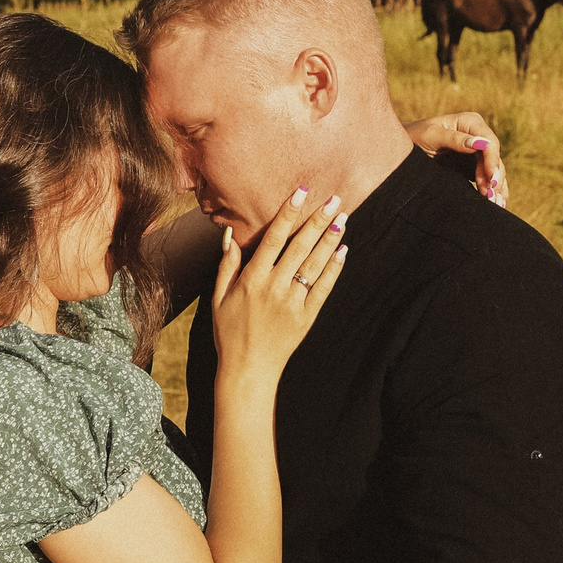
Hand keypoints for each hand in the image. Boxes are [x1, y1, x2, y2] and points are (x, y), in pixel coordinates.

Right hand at [212, 186, 347, 385]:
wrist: (249, 369)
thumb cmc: (230, 332)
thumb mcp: (219, 297)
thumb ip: (227, 265)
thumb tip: (228, 235)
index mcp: (252, 279)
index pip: (273, 238)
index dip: (289, 214)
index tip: (302, 193)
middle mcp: (274, 287)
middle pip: (299, 247)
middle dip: (317, 221)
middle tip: (334, 199)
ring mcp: (293, 302)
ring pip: (314, 264)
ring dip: (330, 240)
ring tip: (342, 219)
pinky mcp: (307, 316)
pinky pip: (323, 288)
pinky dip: (334, 269)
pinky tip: (343, 252)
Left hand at [405, 112, 507, 206]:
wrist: (402, 149)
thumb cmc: (414, 136)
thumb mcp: (431, 135)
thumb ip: (455, 139)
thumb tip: (481, 144)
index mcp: (470, 122)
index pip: (489, 143)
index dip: (493, 161)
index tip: (491, 179)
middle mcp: (477, 135)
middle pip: (494, 158)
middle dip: (495, 177)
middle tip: (491, 196)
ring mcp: (476, 152)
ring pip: (493, 170)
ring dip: (496, 187)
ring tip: (496, 203)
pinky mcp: (472, 166)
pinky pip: (486, 178)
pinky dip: (491, 189)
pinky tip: (496, 203)